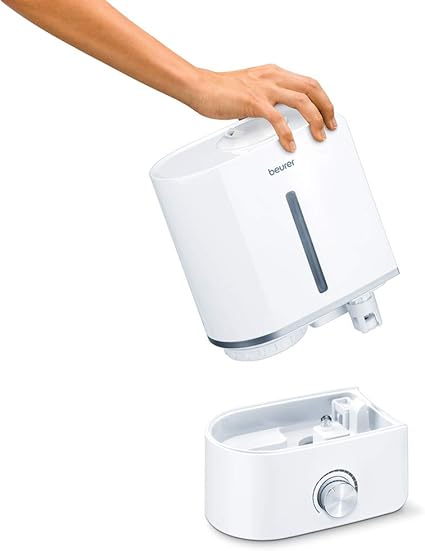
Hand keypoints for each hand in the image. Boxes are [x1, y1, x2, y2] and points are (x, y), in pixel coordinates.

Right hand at [190, 65, 336, 151]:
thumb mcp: (248, 89)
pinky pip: (278, 119)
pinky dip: (288, 134)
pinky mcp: (254, 103)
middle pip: (312, 88)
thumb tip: (270, 114)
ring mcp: (264, 89)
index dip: (322, 98)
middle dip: (327, 107)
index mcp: (273, 73)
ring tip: (319, 135)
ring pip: (302, 101)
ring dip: (315, 119)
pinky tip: (291, 145)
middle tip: (331, 125)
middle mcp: (272, 78)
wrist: (199, 86)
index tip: (327, 113)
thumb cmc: (218, 89)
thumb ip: (263, 99)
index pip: (307, 82)